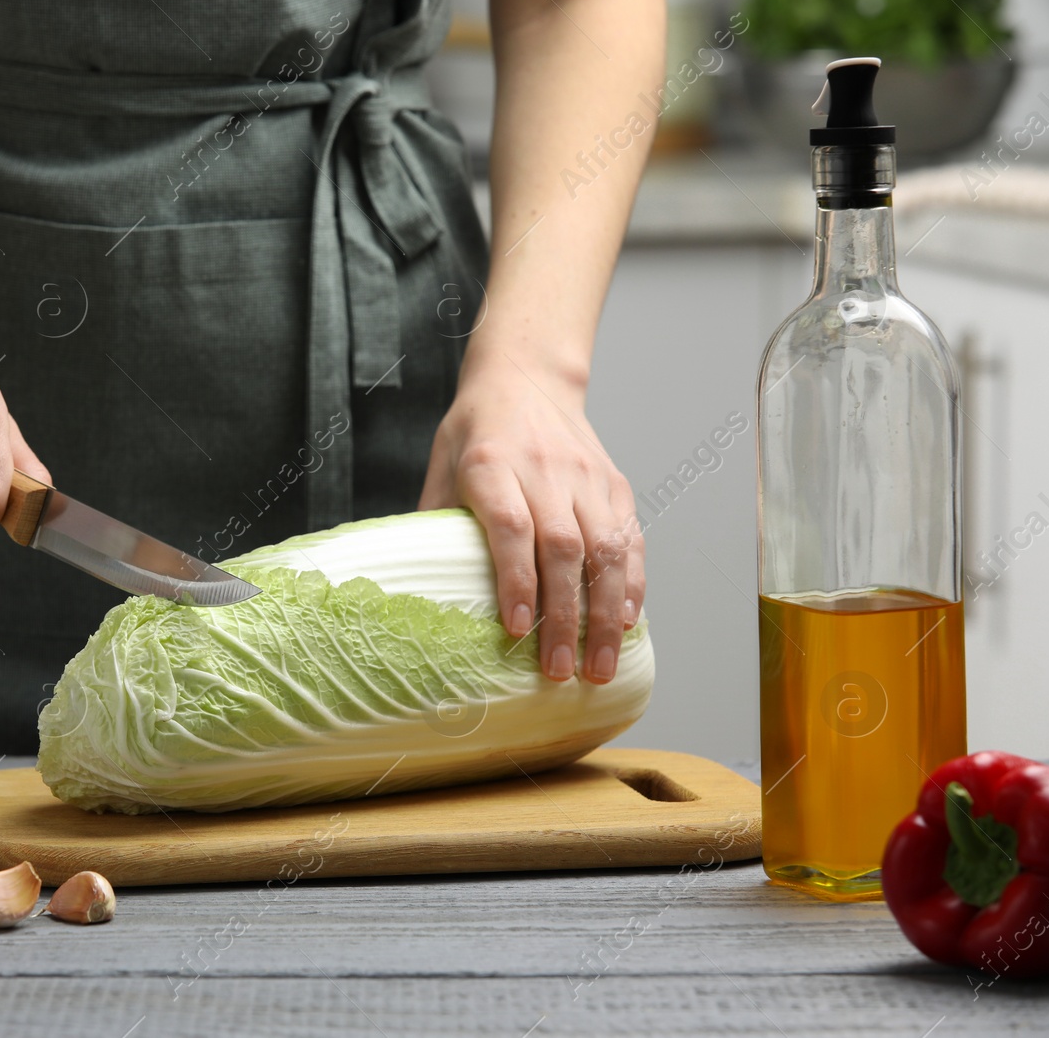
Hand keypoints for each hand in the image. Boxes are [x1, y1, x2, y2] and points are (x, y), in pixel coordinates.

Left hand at [419, 362, 643, 683]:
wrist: (525, 377)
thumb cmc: (474, 432)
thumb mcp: (441, 467)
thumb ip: (435, 525)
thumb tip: (416, 593)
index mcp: (490, 464)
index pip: (511, 528)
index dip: (515, 581)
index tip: (513, 630)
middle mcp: (544, 469)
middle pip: (562, 548)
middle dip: (564, 617)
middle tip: (559, 670)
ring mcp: (586, 476)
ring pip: (606, 549)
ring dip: (606, 613)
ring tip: (600, 665)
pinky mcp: (614, 484)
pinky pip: (630, 539)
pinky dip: (632, 584)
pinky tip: (627, 623)